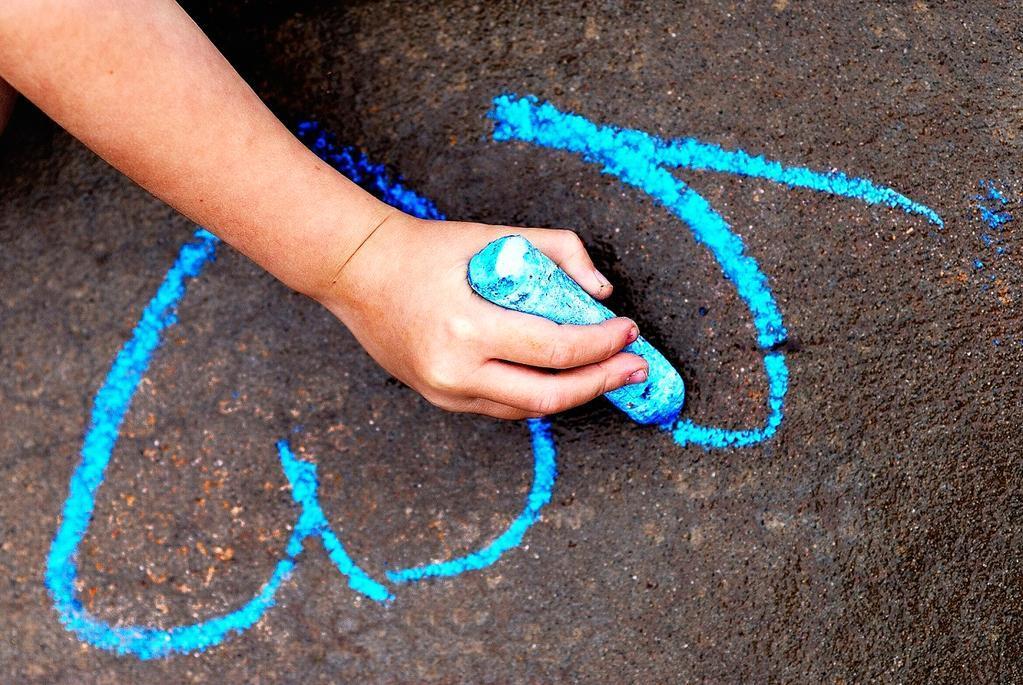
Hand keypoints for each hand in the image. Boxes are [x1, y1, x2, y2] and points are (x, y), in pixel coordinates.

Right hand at [316, 211, 648, 418]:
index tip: (629, 331)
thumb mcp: (496, 236)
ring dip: (572, 393)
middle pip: (547, 395)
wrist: (359, 273)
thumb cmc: (429, 250)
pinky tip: (562, 377)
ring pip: (526, 409)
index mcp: (467, 327)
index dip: (601, 344)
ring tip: (606, 373)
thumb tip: (600, 292)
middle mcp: (454, 370)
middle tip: (634, 368)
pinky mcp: (440, 399)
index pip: (553, 348)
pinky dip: (537, 394)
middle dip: (600, 383)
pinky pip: (501, 407)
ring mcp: (444, 392)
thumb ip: (557, 251)